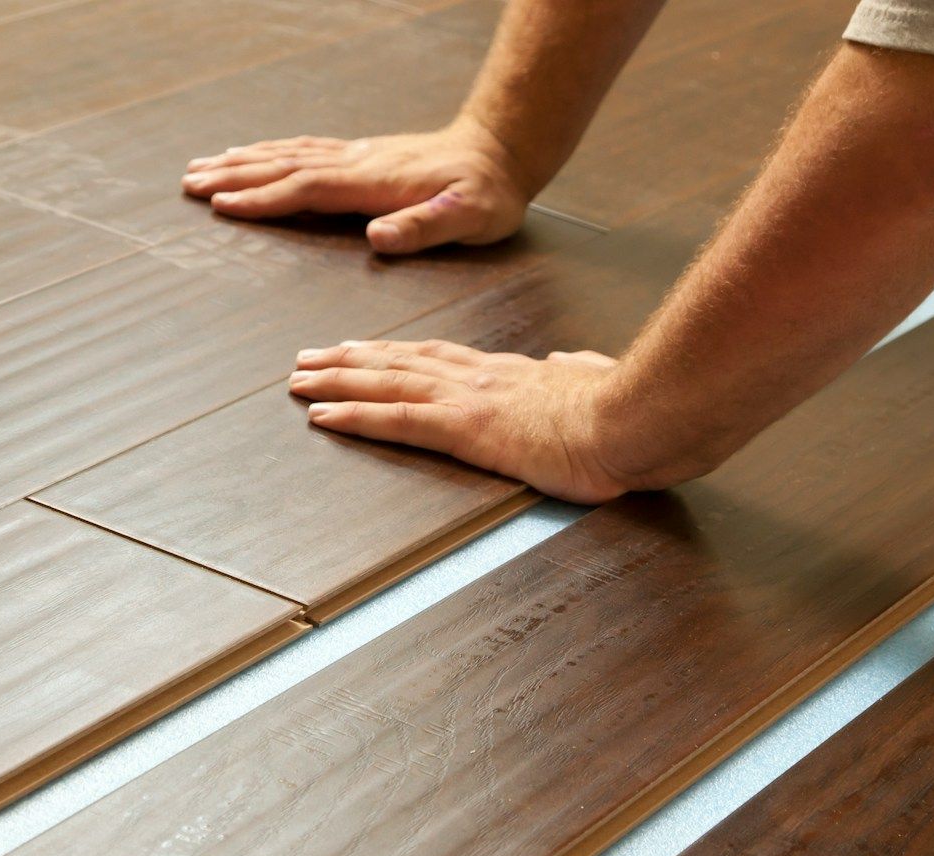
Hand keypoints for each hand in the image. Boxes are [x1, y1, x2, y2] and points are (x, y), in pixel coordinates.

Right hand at [181, 122, 532, 253]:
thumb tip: (378, 238)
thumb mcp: (468, 218)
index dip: (263, 199)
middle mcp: (358, 164)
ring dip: (244, 161)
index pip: (306, 189)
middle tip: (189, 182)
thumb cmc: (488, 193)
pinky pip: (305, 151)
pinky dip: (272, 153)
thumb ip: (422, 227)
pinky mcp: (363, 156)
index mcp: (373, 184)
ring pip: (289, 155)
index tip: (221, 205)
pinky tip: (255, 156)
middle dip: (234, 176)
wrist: (503, 151)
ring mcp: (358, 156)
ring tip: (204, 166)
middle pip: (284, 167)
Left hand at [289, 340, 649, 503]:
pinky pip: (395, 420)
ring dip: (336, 381)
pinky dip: (354, 415)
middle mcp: (479, 379)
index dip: (395, 352)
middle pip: (400, 362)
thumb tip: (568, 360)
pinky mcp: (465, 429)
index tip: (364, 348)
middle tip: (309, 358)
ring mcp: (468, 400)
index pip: (438, 357)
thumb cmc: (625, 411)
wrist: (635, 417)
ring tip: (299, 380)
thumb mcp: (597, 380)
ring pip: (386, 383)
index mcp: (509, 373)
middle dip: (350, 360)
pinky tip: (322, 415)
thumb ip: (576, 369)